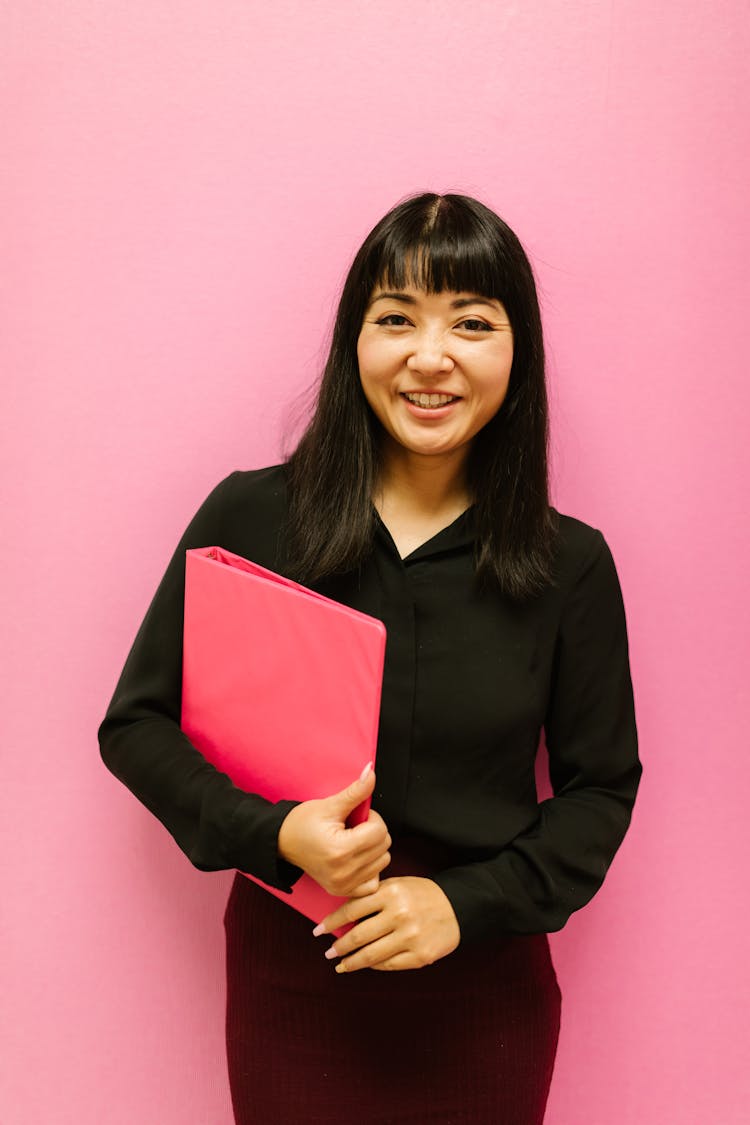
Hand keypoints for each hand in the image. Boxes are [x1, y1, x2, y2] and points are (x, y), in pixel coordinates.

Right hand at [277, 765, 390, 896]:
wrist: (282, 842)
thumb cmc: (302, 823)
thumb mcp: (330, 804)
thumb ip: (355, 791)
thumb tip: (372, 772)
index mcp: (340, 850)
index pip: (380, 831)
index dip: (372, 817)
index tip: (357, 815)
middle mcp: (343, 872)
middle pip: (384, 846)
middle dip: (373, 831)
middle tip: (353, 827)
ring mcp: (343, 885)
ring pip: (382, 862)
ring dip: (373, 848)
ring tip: (353, 840)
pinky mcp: (342, 891)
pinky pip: (373, 882)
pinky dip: (370, 869)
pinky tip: (355, 858)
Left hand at [314, 876, 459, 971]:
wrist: (457, 907)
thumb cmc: (421, 895)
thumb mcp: (397, 885)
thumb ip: (372, 896)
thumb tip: (342, 916)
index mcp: (390, 893)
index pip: (352, 909)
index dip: (331, 922)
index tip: (318, 930)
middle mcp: (399, 915)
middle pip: (358, 936)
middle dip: (338, 946)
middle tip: (328, 951)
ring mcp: (410, 937)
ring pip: (371, 955)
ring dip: (351, 962)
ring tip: (340, 964)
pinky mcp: (419, 956)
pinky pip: (388, 965)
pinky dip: (373, 966)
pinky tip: (365, 965)